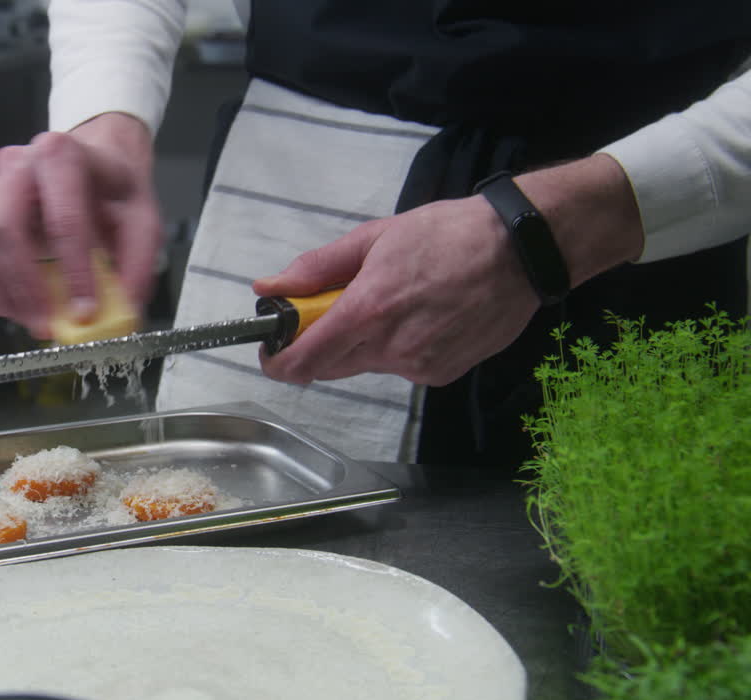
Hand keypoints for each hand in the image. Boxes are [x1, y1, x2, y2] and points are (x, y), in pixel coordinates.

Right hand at [0, 113, 161, 338]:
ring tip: (37, 322)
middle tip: (48, 326)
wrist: (95, 165)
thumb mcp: (143, 219)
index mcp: (61, 156)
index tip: (86, 312)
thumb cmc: (114, 189)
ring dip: (6, 296)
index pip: (63, 219)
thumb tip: (124, 310)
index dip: (73, 272)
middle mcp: (17, 168)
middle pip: (4, 230)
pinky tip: (18, 308)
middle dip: (25, 288)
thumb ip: (138, 265)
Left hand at [253, 154, 644, 385]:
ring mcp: (419, 366)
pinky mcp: (442, 374)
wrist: (521, 251)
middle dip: (320, 346)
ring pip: (367, 366)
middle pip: (330, 368)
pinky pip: (401, 368)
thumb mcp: (374, 238)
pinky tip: (422, 316)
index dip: (279, 362)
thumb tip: (270, 287)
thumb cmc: (448, 234)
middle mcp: (391, 348)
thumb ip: (317, 268)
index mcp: (368, 311)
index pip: (304, 360)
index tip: (272, 351)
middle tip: (333, 312)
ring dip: (364, 343)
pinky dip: (398, 348)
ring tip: (395, 302)